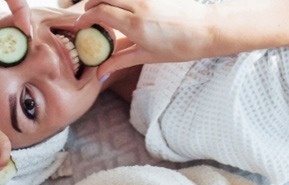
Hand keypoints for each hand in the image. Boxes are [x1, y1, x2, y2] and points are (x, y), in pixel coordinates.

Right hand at [70, 0, 219, 80]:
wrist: (208, 30)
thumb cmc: (181, 46)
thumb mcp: (148, 56)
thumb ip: (121, 60)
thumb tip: (101, 73)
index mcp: (136, 24)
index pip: (99, 12)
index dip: (85, 18)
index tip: (81, 26)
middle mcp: (139, 5)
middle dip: (90, 4)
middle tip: (89, 16)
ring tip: (104, 11)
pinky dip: (120, 0)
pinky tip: (122, 9)